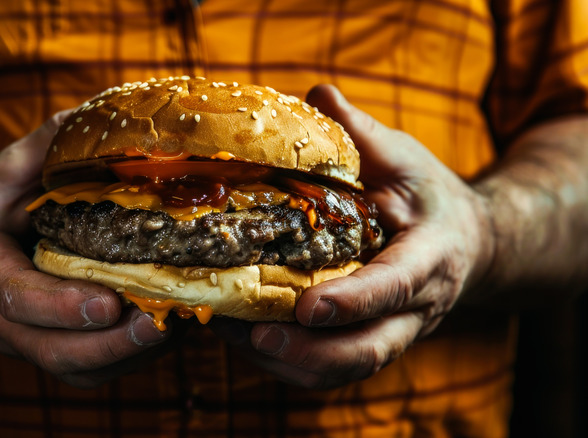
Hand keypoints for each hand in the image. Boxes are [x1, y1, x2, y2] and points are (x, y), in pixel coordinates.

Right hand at [0, 110, 173, 386]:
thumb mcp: (6, 169)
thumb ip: (46, 146)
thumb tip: (102, 114)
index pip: (14, 296)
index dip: (60, 305)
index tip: (107, 303)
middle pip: (50, 350)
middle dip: (108, 345)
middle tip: (160, 325)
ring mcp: (24, 339)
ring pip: (74, 368)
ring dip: (127, 356)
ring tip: (176, 328)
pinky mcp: (49, 349)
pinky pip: (88, 368)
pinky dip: (127, 357)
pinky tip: (166, 331)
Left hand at [212, 85, 494, 388]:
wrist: (467, 244)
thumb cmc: (429, 197)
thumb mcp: (406, 158)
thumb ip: (364, 135)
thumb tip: (317, 94)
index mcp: (429, 257)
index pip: (395, 286)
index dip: (354, 301)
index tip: (308, 307)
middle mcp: (415, 308)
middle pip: (369, 350)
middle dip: (312, 351)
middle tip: (257, 338)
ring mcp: (393, 332)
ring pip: (346, 368)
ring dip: (290, 363)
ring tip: (234, 339)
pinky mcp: (369, 341)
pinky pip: (332, 368)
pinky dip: (288, 362)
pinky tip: (243, 338)